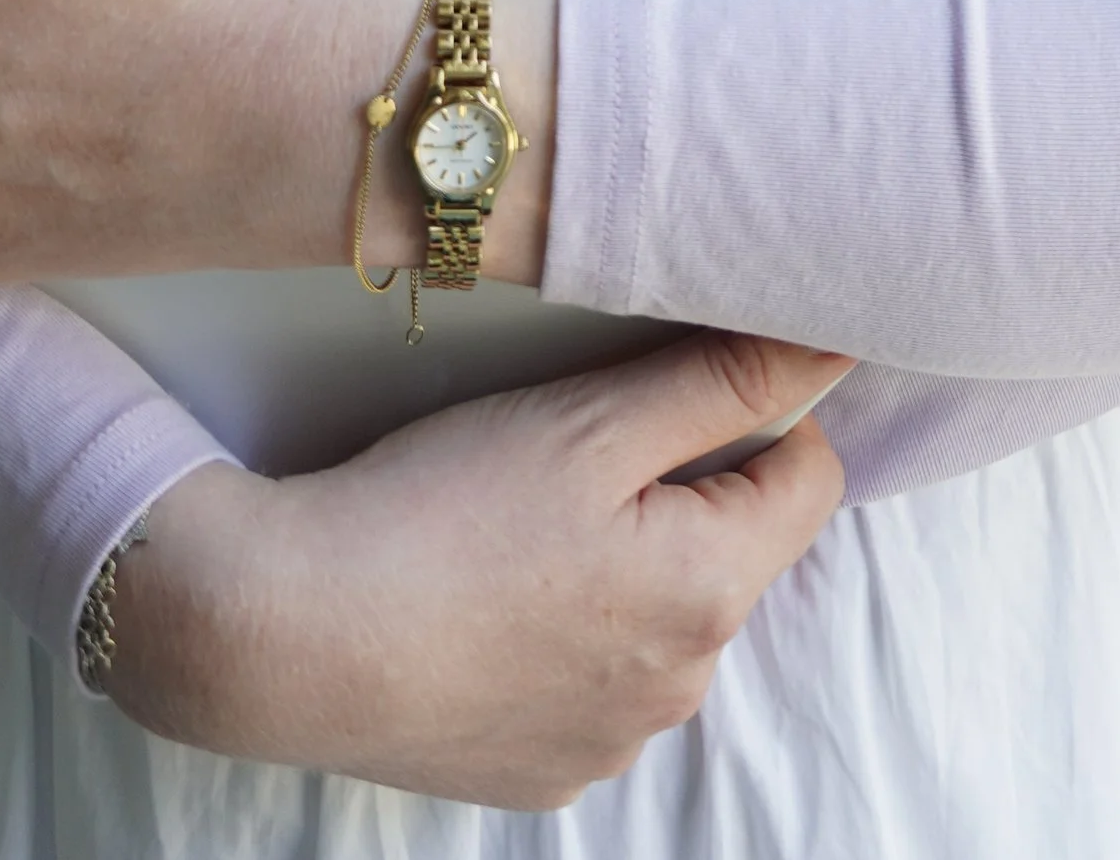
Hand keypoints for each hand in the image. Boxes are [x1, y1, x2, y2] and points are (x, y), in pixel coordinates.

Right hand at [114, 332, 851, 802]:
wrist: (284, 635)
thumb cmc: (439, 511)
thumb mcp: (590, 419)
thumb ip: (722, 381)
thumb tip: (835, 345)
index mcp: (709, 591)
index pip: (808, 477)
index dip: (754, 413)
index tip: (672, 386)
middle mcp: (681, 688)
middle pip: (730, 552)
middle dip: (679, 492)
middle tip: (570, 451)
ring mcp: (610, 744)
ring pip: (658, 619)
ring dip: (620, 567)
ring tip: (512, 526)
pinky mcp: (541, 774)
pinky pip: (591, 683)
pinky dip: (560, 635)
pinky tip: (485, 599)